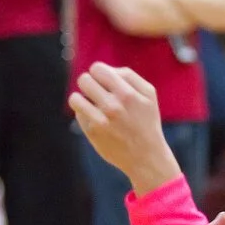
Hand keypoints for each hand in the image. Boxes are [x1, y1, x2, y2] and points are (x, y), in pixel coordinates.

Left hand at [69, 62, 181, 192]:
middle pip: (83, 80)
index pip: (97, 68)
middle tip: (97, 93)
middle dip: (89, 83)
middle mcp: (112, 107)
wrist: (145, 156)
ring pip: (75, 98)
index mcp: (127, 94)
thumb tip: (104, 69)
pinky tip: (96, 119)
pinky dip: (85, 114)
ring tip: (92, 104)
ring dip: (82, 99)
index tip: (104, 81)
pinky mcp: (92, 133)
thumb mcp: (148, 94)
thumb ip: (128, 75)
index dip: (98, 73)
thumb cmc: (146, 121)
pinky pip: (79, 114)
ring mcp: (100, 121)